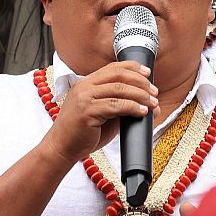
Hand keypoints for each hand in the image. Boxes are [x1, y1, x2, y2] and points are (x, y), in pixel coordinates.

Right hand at [40, 62, 156, 166]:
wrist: (61, 148)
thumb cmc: (82, 133)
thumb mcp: (103, 114)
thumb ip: (122, 107)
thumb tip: (150, 105)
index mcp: (86, 83)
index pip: (112, 68)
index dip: (133, 68)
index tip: (148, 73)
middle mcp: (84, 86)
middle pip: (118, 75)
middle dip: (140, 82)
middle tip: (154, 91)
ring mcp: (84, 98)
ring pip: (119, 89)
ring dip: (140, 95)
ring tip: (152, 103)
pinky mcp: (86, 112)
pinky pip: (115, 105)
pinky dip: (132, 106)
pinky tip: (141, 111)